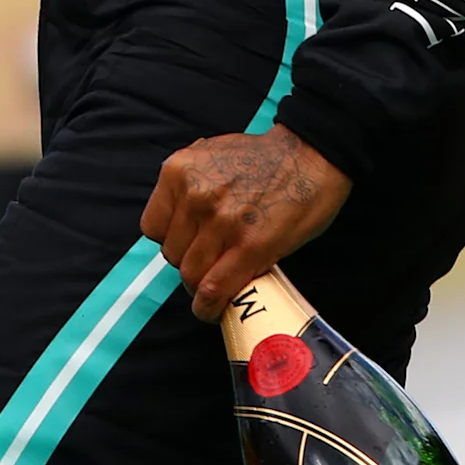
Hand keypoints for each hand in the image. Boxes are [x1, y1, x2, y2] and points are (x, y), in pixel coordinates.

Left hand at [140, 122, 350, 320]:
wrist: (312, 155)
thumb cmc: (268, 158)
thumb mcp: (212, 156)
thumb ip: (190, 186)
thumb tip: (180, 222)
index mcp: (180, 171)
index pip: (153, 227)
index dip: (173, 242)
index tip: (189, 246)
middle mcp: (195, 195)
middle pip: (172, 254)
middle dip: (190, 264)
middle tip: (213, 263)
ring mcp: (221, 222)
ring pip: (190, 275)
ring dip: (202, 287)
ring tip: (219, 285)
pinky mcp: (249, 247)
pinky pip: (214, 289)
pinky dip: (210, 307)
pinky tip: (215, 310)